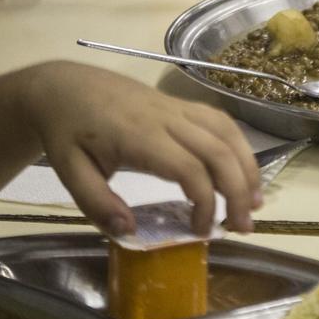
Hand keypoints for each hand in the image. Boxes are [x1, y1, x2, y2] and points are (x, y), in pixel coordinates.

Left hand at [19, 62, 260, 235]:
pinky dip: (240, 146)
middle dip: (239, 191)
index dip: (204, 203)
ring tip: (254, 202)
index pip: (189, 169)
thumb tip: (130, 230)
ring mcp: (177, 107)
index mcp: (139, 136)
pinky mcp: (181, 104)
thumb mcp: (67, 172)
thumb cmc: (66, 132)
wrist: (63, 87)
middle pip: (219, 151)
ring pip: (228, 133)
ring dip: (248, 167)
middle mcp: (167, 118)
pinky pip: (221, 122)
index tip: (200, 231)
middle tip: (243, 226)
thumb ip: (96, 203)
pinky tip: (242, 170)